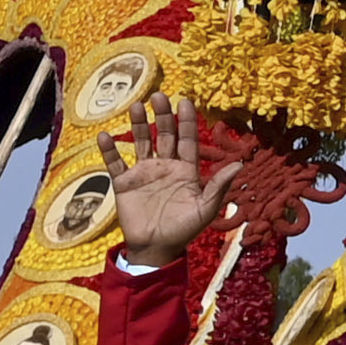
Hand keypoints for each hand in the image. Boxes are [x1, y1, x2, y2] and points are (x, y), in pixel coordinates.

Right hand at [108, 96, 238, 265]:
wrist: (156, 248)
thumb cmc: (185, 229)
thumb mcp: (205, 208)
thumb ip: (219, 186)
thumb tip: (240, 164)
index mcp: (187, 170)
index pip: (188, 140)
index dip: (187, 122)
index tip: (185, 102)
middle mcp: (166, 166)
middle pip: (164, 135)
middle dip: (162, 116)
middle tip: (159, 96)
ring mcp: (144, 172)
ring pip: (140, 142)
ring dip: (137, 125)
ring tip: (136, 106)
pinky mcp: (124, 183)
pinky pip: (115, 163)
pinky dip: (110, 150)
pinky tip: (105, 136)